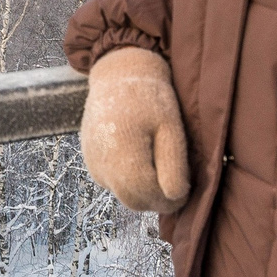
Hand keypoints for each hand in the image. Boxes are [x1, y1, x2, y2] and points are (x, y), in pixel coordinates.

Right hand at [79, 47, 189, 214]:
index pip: (148, 196)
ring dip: (143, 190)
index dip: (170, 200)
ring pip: (124, 195)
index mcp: (122, 154)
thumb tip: (175, 198)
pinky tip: (141, 156)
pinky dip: (130, 180)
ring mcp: (92, 164)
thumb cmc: (150, 98)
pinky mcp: (90, 162)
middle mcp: (101, 164)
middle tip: (177, 183)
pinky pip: (114, 183)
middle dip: (157, 198)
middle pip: (134, 201)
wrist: (118, 75)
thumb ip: (173, 165)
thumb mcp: (171, 128)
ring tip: (159, 162)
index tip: (186, 191)